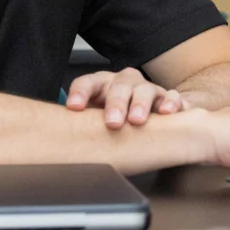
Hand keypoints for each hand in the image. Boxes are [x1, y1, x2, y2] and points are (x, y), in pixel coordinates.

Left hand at [65, 67, 186, 127]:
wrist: (148, 114)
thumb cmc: (115, 118)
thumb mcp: (95, 121)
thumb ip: (80, 127)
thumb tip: (59, 145)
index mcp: (102, 85)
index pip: (87, 83)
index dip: (80, 94)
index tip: (73, 108)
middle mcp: (124, 83)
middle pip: (119, 87)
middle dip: (115, 104)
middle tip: (112, 122)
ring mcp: (146, 89)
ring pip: (144, 90)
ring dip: (140, 104)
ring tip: (137, 120)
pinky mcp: (166, 98)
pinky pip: (171, 97)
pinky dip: (169, 103)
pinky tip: (166, 112)